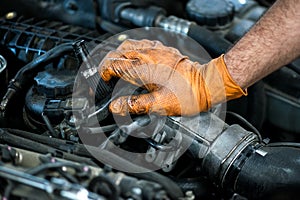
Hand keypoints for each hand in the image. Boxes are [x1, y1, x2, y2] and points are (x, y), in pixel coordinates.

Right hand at [98, 39, 245, 115]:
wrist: (206, 83)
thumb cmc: (187, 94)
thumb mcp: (159, 105)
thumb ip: (135, 105)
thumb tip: (116, 107)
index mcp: (142, 69)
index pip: (112, 64)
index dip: (103, 73)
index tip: (103, 82)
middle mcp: (146, 56)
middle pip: (117, 52)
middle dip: (108, 64)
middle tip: (108, 76)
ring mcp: (155, 50)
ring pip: (128, 44)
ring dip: (119, 55)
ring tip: (119, 67)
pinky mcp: (164, 50)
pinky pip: (142, 43)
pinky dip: (134, 50)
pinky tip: (137, 59)